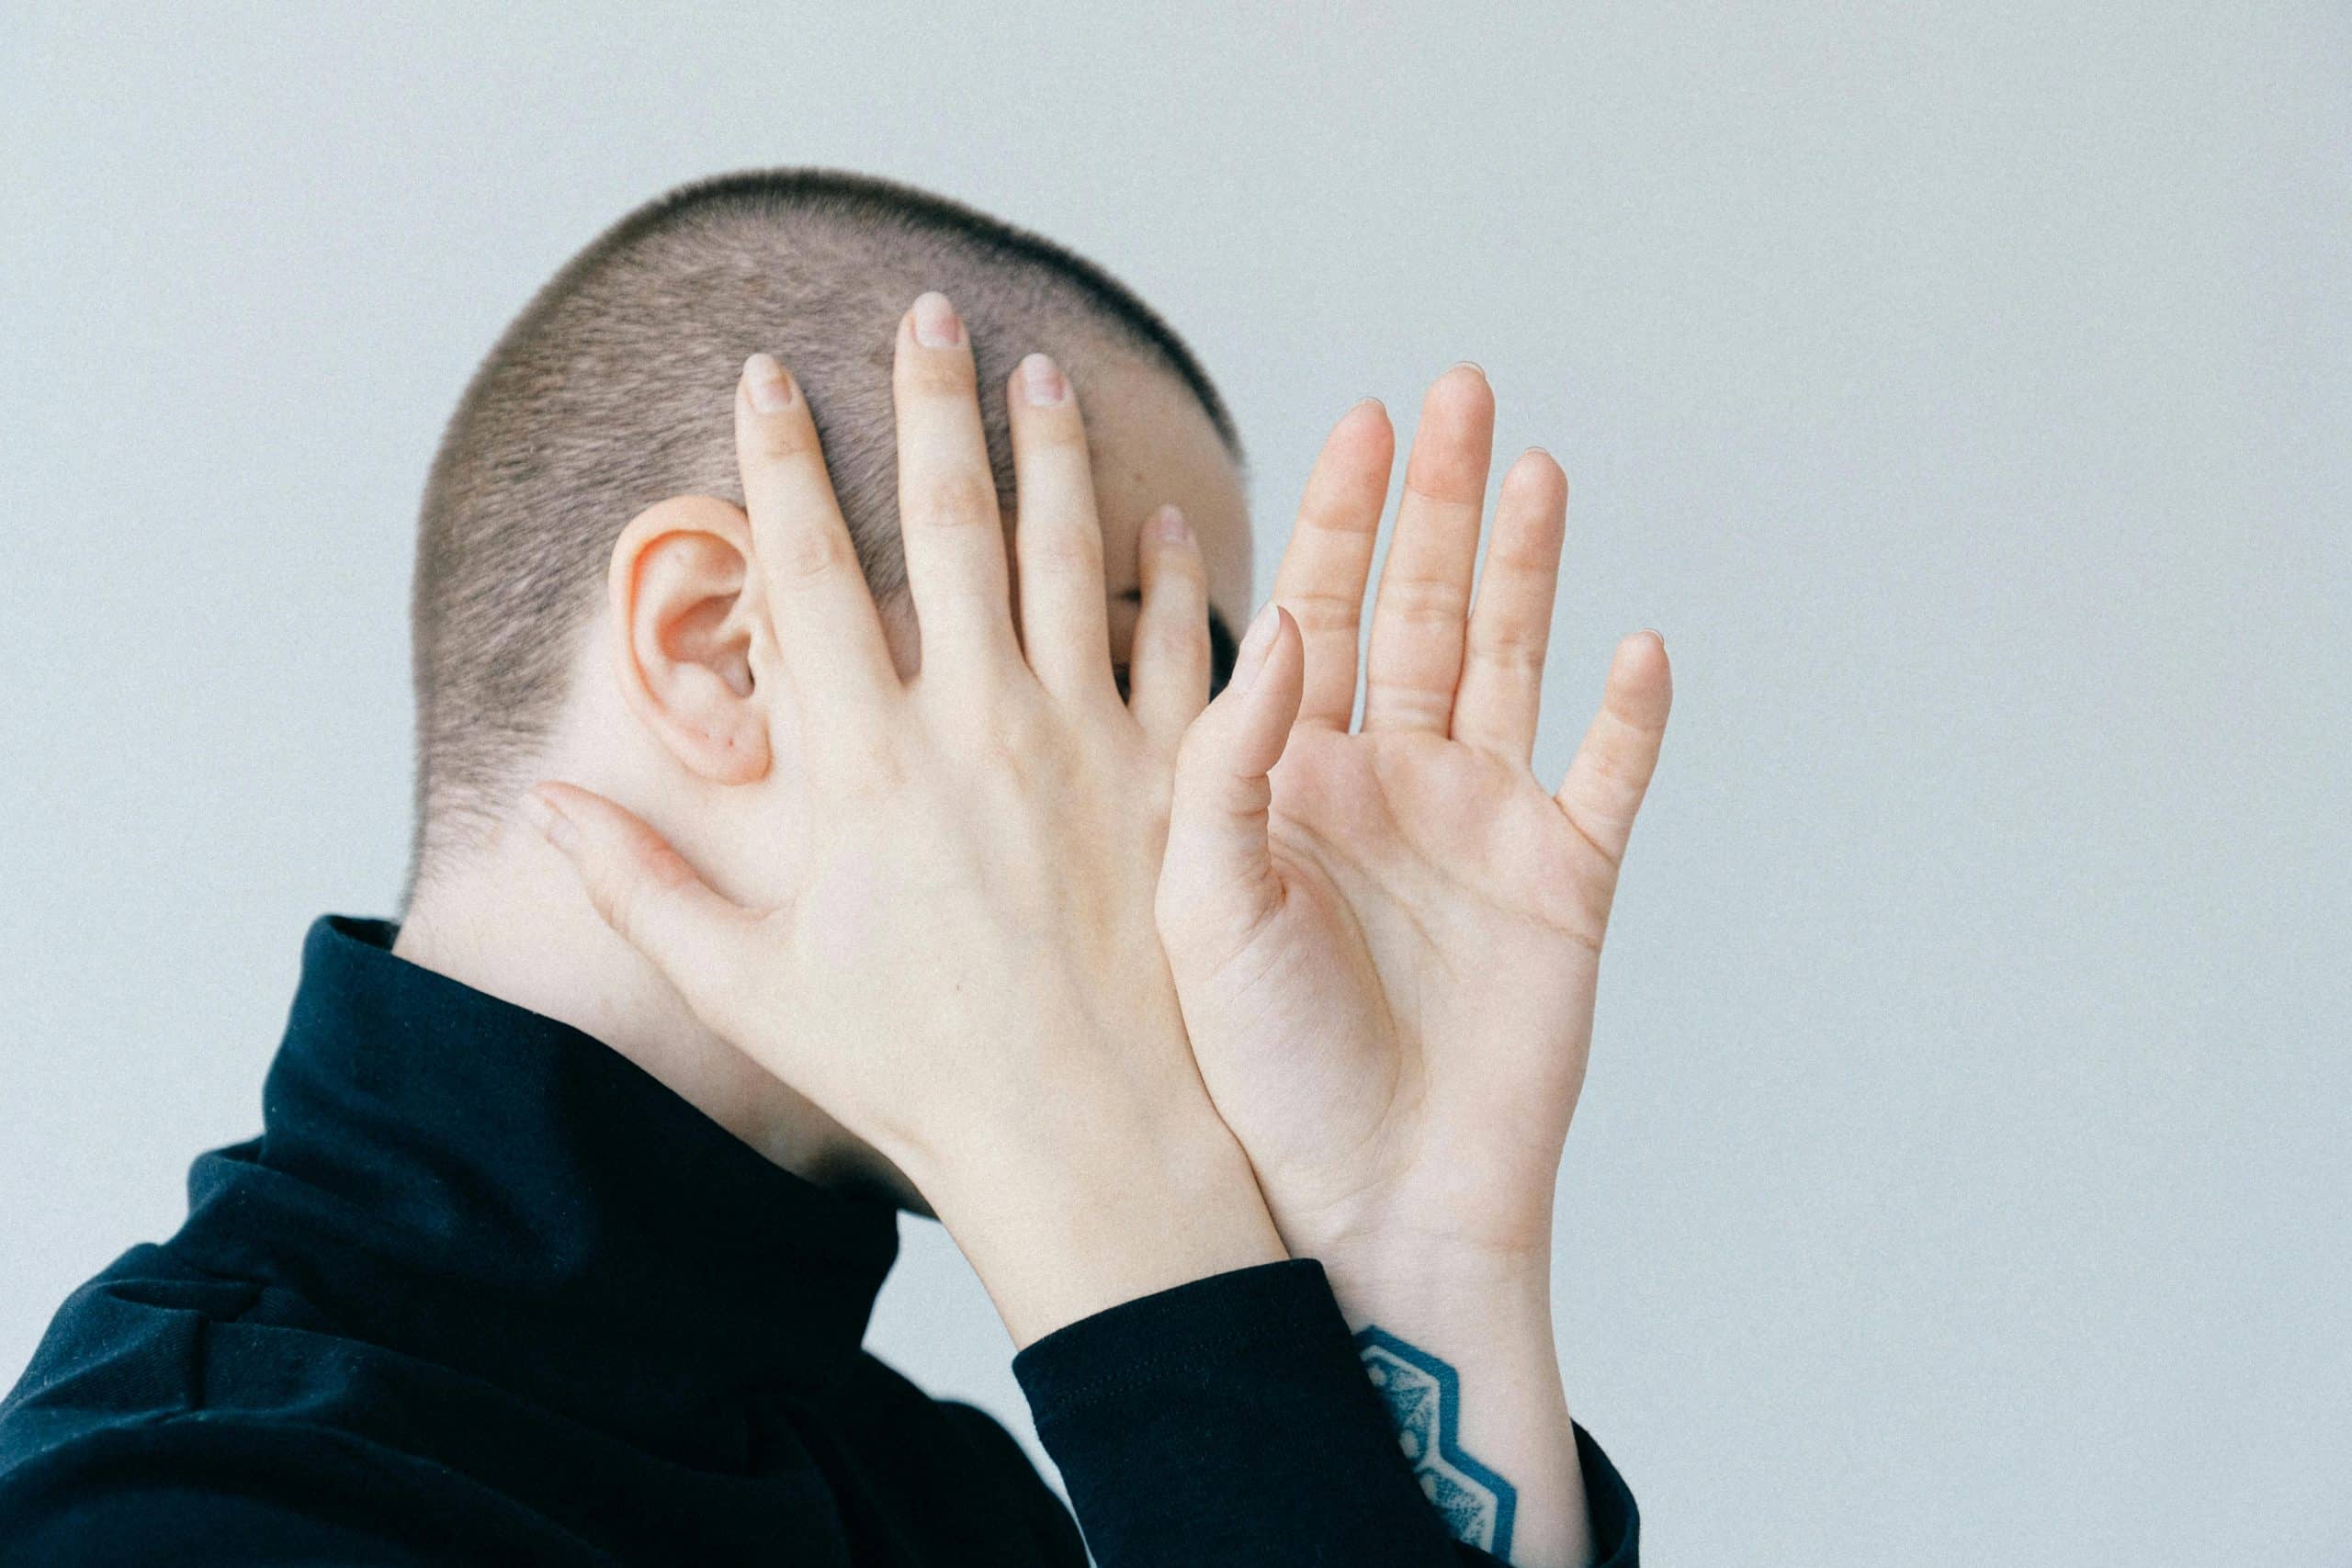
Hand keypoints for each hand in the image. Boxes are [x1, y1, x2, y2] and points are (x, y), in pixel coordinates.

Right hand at [528, 296, 1281, 1344]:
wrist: (1086, 1143)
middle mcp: (979, 729)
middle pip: (948, 524)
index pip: (812, 570)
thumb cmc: (916, 1075)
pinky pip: (1181, 651)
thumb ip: (645, 886)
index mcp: (866, 765)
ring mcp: (1089, 748)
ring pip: (1070, 559)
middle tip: (926, 312)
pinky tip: (1168, 519)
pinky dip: (1174, 577)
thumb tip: (552, 802)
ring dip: (1052, 455)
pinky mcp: (1177, 785)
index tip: (765, 375)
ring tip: (1041, 372)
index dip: (781, 461)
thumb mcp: (753, 988)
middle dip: (929, 405)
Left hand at [1155, 368, 1669, 1565]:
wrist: (1367, 1202)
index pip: (1315, 609)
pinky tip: (1639, 647)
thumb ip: (1233, 758)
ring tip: (1534, 466)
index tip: (1357, 417)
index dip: (1337, 514)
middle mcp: (1387, 782)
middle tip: (1455, 390)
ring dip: (1528, 567)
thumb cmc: (1259, 1073)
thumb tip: (1282, 620)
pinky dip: (1632, 717)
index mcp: (1290, 777)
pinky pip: (1608, 779)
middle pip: (1421, 606)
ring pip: (1513, 663)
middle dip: (1435, 501)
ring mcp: (1482, 828)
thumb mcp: (1206, 905)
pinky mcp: (1565, 885)